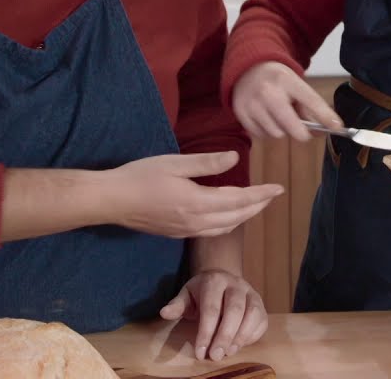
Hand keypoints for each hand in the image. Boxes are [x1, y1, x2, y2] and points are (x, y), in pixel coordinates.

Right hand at [106, 152, 282, 238]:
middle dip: (257, 207)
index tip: (279, 188)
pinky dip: (228, 224)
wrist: (112, 201)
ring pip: (225, 228)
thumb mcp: (175, 163)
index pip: (239, 200)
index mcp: (197, 202)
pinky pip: (212, 232)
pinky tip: (228, 215)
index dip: (261, 194)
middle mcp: (196, 222)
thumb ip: (207, 163)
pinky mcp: (177, 233)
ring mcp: (186, 230)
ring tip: (256, 205)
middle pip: (236, 217)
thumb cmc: (140, 176)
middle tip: (272, 195)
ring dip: (244, 217)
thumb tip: (234, 157)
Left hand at [160, 269, 267, 361]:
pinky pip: (261, 321)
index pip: (211, 308)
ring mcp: (251, 293)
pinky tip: (239, 346)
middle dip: (224, 336)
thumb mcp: (187, 295)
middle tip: (215, 356)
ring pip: (252, 314)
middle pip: (234, 310)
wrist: (222, 277)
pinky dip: (252, 336)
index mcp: (214, 281)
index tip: (199, 352)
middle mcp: (236, 285)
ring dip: (241, 336)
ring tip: (228, 352)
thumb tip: (164, 313)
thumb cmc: (202, 292)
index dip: (206, 332)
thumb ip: (177, 305)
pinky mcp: (261, 304)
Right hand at [231, 61, 342, 141]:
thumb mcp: (296, 84)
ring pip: (276, 133)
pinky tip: (266, 118)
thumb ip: (310, 106)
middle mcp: (268, 91)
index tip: (338, 128)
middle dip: (301, 133)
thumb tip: (326, 130)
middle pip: (291, 126)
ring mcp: (252, 103)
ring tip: (279, 117)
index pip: (310, 100)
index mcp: (287, 80)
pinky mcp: (240, 113)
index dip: (325, 116)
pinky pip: (261, 136)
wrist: (247, 68)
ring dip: (282, 131)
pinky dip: (266, 132)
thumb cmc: (278, 80)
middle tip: (303, 131)